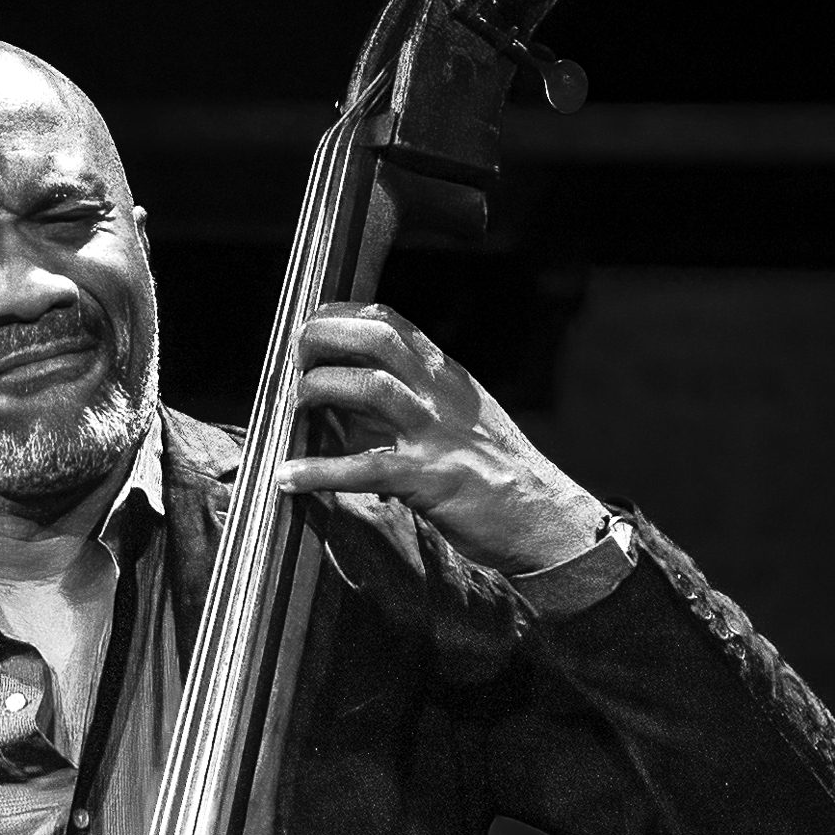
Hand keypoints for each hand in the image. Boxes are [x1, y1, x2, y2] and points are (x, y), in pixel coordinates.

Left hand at [274, 303, 605, 575]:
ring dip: (320, 389)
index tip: (308, 328)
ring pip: (369, 387)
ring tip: (294, 407)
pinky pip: (364, 466)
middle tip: (294, 360)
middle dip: (324, 337)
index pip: (389, 320)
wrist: (545, 518)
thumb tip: (342, 397)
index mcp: (445, 375)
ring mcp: (436, 432)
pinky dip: (319, 471)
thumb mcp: (457, 418)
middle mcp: (440, 392)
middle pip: (377, 336)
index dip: (340, 316)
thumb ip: (408, 401)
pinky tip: (288, 478)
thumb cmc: (495, 472)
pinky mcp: (429, 478)